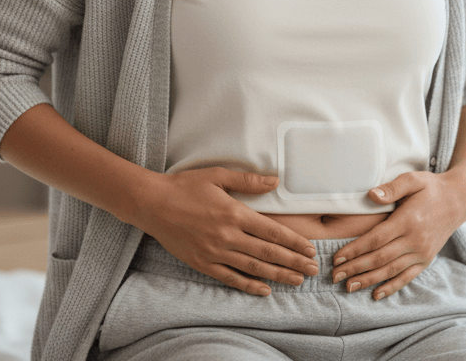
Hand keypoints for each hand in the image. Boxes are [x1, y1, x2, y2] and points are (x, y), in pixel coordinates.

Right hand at [133, 167, 318, 295]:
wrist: (152, 204)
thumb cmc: (185, 186)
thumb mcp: (218, 175)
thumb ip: (248, 181)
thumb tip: (275, 181)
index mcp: (234, 213)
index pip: (272, 231)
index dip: (294, 242)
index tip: (310, 249)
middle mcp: (227, 236)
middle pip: (268, 253)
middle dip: (293, 262)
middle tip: (313, 270)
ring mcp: (214, 252)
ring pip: (253, 268)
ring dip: (278, 276)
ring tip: (297, 281)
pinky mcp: (202, 263)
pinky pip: (230, 278)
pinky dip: (249, 285)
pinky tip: (264, 290)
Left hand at [331, 170, 465, 299]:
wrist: (458, 201)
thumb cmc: (430, 188)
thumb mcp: (413, 180)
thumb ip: (391, 188)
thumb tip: (371, 195)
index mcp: (408, 220)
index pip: (376, 239)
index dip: (355, 250)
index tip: (337, 257)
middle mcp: (415, 239)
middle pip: (380, 258)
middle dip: (355, 268)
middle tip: (334, 276)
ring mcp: (422, 252)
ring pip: (391, 270)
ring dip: (369, 280)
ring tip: (349, 286)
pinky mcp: (427, 259)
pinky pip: (407, 276)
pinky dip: (392, 287)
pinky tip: (376, 294)